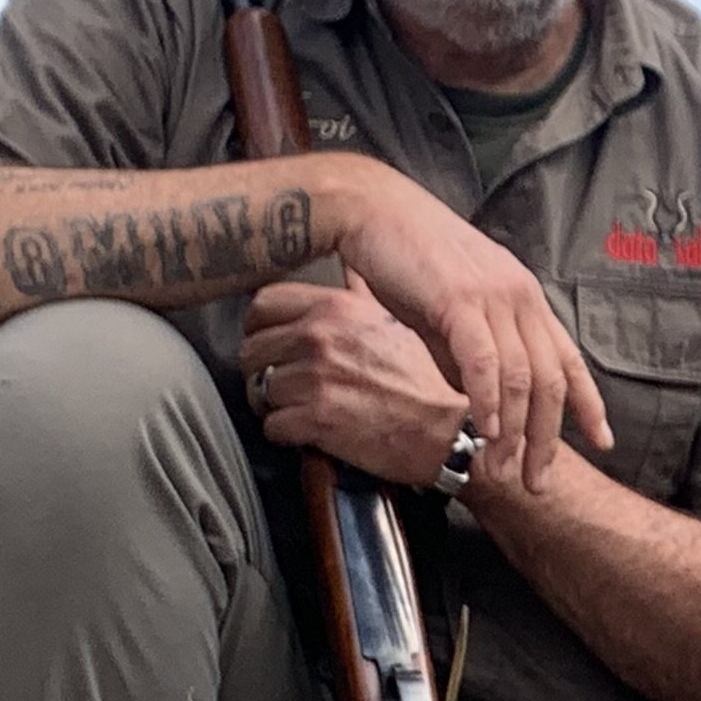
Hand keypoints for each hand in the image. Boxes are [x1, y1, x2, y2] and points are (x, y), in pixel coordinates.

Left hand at [241, 281, 477, 486]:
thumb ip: (361, 296)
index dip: (259, 328)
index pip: (262, 305)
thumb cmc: (426, 382)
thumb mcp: (394, 323)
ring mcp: (315, 378)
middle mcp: (320, 337)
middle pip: (252, 350)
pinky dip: (286, 433)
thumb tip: (350, 267)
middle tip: (284, 385)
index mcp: (335, 308)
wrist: (448, 430)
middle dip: (263, 371)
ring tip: (300, 410)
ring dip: (275, 405)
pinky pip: (272, 426)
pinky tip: (309, 431)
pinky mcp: (314, 419)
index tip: (270, 344)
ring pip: (259, 391)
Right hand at [314, 156, 608, 487]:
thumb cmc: (404, 258)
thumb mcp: (451, 308)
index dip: (588, 403)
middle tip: (537, 483)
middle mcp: (520, 296)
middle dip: (547, 438)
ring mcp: (494, 296)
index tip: (603, 441)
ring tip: (502, 470)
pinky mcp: (460, 299)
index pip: (568, 358)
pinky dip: (487, 400)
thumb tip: (478, 395)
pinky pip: (484, 361)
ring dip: (514, 432)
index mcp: (524, 296)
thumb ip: (470, 350)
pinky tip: (484, 430)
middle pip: (550, 380)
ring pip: (521, 377)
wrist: (369, 210)